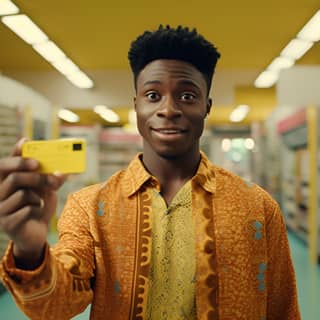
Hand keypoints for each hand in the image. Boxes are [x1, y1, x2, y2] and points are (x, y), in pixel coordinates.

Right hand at [0, 138, 65, 267]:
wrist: (35, 235)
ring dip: (38, 196)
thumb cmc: (39, 208)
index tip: (26, 141)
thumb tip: (64, 170)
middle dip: (35, 175)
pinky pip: (27, 210)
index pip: (6, 164)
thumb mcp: (47, 191)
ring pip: (22, 194)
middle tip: (51, 174)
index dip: (15, 153)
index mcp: (7, 182)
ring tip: (40, 202)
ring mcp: (0, 208)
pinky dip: (38, 210)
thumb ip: (52, 179)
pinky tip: (37, 214)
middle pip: (13, 177)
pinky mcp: (6, 223)